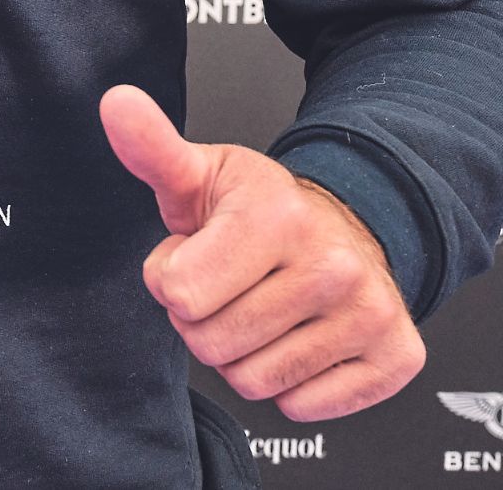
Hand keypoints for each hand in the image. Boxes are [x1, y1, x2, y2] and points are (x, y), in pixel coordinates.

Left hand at [98, 84, 423, 420]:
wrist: (342, 224)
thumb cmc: (257, 208)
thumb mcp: (199, 173)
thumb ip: (151, 149)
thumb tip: (115, 102)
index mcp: (275, 216)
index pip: (177, 294)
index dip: (170, 280)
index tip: (194, 256)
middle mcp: (333, 265)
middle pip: (211, 345)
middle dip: (203, 321)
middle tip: (229, 287)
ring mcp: (370, 314)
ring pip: (254, 382)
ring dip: (241, 355)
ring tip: (261, 308)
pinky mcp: (395, 358)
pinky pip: (302, 408)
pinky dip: (288, 386)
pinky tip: (297, 339)